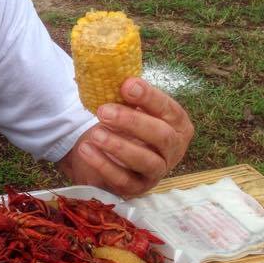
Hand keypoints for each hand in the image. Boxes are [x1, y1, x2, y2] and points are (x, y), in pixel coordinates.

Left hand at [66, 78, 193, 197]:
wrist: (110, 156)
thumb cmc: (125, 125)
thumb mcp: (129, 107)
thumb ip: (126, 94)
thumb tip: (111, 74)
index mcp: (177, 124)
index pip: (169, 109)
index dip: (149, 97)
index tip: (127, 85)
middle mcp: (173, 150)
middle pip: (161, 136)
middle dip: (132, 122)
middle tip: (104, 111)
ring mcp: (157, 171)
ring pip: (146, 161)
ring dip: (119, 146)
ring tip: (95, 133)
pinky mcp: (137, 188)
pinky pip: (123, 180)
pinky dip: (103, 165)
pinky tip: (86, 150)